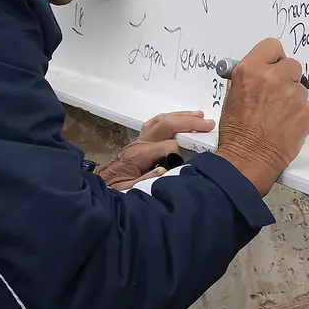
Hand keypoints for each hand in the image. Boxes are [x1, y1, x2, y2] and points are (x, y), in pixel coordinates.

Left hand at [96, 110, 214, 190]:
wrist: (101, 186)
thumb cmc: (115, 190)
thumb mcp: (129, 191)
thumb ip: (147, 180)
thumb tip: (165, 169)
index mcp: (139, 155)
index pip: (168, 146)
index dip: (180, 154)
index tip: (185, 166)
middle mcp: (140, 144)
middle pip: (166, 124)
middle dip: (188, 121)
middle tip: (207, 124)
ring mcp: (139, 140)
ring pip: (161, 120)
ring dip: (181, 116)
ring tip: (198, 116)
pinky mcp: (139, 142)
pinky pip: (156, 124)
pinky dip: (171, 119)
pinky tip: (179, 119)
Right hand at [214, 39, 308, 196]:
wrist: (248, 159)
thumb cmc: (236, 133)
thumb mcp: (232, 96)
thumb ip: (248, 78)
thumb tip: (258, 72)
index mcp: (251, 70)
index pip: (272, 46)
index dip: (273, 58)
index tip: (273, 66)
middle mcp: (273, 78)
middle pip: (291, 65)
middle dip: (286, 77)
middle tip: (277, 93)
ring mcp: (293, 94)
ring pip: (300, 88)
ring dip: (292, 98)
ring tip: (278, 115)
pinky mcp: (306, 111)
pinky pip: (306, 106)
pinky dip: (299, 114)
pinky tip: (285, 125)